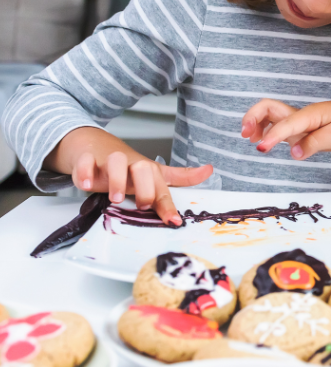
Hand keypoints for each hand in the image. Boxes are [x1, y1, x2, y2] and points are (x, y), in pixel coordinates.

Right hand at [73, 149, 212, 225]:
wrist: (97, 146)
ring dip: (117, 180)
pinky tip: (86, 185)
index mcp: (149, 171)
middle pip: (144, 168)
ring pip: (116, 162)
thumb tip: (208, 171)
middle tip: (142, 205)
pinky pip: (86, 162)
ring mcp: (110, 162)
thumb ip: (180, 177)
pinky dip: (85, 173)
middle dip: (145, 188)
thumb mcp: (154, 173)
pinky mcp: (88, 160)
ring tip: (116, 198)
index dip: (169, 205)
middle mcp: (132, 165)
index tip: (174, 221)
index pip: (163, 187)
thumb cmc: (128, 166)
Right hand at [243, 94, 330, 159]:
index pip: (287, 123)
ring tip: (248, 138)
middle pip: (269, 107)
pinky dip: (264, 129)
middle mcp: (302, 115)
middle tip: (245, 135)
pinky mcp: (300, 128)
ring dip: (255, 122)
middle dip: (253, 117)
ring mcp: (299, 120)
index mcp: (312, 115)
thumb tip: (294, 152)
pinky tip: (262, 141)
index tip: (261, 148)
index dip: (272, 135)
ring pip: (270, 114)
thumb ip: (316, 143)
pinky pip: (276, 124)